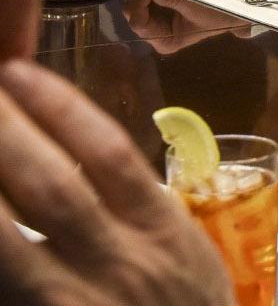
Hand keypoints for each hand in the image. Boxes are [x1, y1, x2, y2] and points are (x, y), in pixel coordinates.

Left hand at [0, 59, 233, 305]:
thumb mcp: (182, 250)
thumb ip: (136, 206)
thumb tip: (71, 154)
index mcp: (160, 230)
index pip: (107, 153)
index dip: (59, 108)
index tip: (18, 71)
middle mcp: (118, 264)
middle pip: (51, 189)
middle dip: (4, 135)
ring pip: (8, 245)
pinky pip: (6, 285)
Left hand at [124, 0, 250, 53]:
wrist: (235, 9)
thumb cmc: (218, 12)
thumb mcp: (195, 5)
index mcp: (164, 41)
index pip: (138, 24)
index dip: (139, 4)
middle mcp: (156, 33)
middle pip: (133, 13)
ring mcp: (157, 20)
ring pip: (136, 3)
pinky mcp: (160, 7)